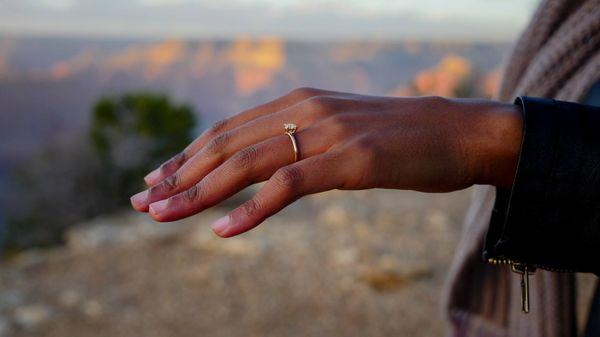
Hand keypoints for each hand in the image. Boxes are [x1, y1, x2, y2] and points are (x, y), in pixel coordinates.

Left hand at [130, 88, 521, 236]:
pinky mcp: (350, 160)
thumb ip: (302, 141)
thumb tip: (268, 165)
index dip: (187, 155)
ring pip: (247, 163)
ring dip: (199, 192)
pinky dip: (251, 209)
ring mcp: (327, 133)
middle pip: (226, 145)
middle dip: (179, 175)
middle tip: (143, 203)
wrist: (459, 133)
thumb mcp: (340, 132)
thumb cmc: (400, 139)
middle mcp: (305, 110)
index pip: (228, 130)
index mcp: (299, 102)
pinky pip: (288, 186)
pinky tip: (223, 231)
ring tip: (163, 216)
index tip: (156, 180)